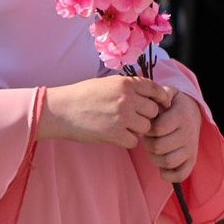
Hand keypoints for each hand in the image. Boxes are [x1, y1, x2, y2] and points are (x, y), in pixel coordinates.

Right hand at [41, 75, 167, 148]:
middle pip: (154, 111)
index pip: (155, 89)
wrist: (60, 110)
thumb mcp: (107, 83)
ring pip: (146, 127)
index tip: (163, 105)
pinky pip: (134, 141)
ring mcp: (122, 116)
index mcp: (125, 83)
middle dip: (147, 116)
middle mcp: (126, 98)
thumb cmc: (82, 96)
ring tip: (121, 126)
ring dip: (137, 129)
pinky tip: (115, 135)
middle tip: (134, 118)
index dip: (161, 98)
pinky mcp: (115, 134)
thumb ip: (129, 88)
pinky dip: (127, 140)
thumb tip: (151, 96)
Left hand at [146, 88, 201, 182]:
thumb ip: (159, 94)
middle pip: (158, 147)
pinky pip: (180, 174)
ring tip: (154, 149)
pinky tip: (162, 165)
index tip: (147, 124)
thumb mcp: (167, 93)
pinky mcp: (192, 159)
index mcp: (182, 115)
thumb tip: (153, 102)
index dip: (147, 128)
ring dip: (155, 157)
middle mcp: (189, 133)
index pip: (157, 129)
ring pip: (167, 161)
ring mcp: (191, 148)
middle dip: (148, 143)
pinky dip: (167, 174)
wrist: (192, 112)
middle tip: (149, 137)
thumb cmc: (172, 104)